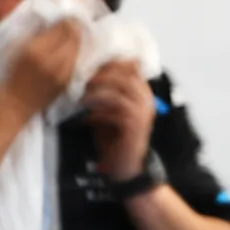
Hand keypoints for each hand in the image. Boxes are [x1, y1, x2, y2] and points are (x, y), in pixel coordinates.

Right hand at [0, 17, 84, 121]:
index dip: (67, 17)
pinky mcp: (68, 82)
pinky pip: (77, 61)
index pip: (62, 28)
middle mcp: (54, 62)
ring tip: (75, 29)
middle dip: (76, 25)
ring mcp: (64, 73)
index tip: (67, 10)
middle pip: (75, 37)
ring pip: (79, 48)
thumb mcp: (13, 48)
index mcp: (36, 50)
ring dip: (79, 37)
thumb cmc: (5, 74)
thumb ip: (31, 32)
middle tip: (74, 17)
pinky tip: (72, 46)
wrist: (12, 106)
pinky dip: (77, 50)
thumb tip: (47, 17)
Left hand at [82, 59, 155, 183]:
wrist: (124, 165)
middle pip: (126, 75)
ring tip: (83, 99)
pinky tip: (87, 118)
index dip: (110, 64)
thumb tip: (89, 69)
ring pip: (120, 91)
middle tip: (84, 82)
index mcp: (142, 93)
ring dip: (98, 93)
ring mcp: (142, 114)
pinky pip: (115, 111)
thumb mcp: (107, 108)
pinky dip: (98, 113)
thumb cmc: (113, 136)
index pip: (131, 66)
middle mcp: (146, 101)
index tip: (91, 67)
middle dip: (102, 75)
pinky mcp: (134, 127)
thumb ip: (105, 90)